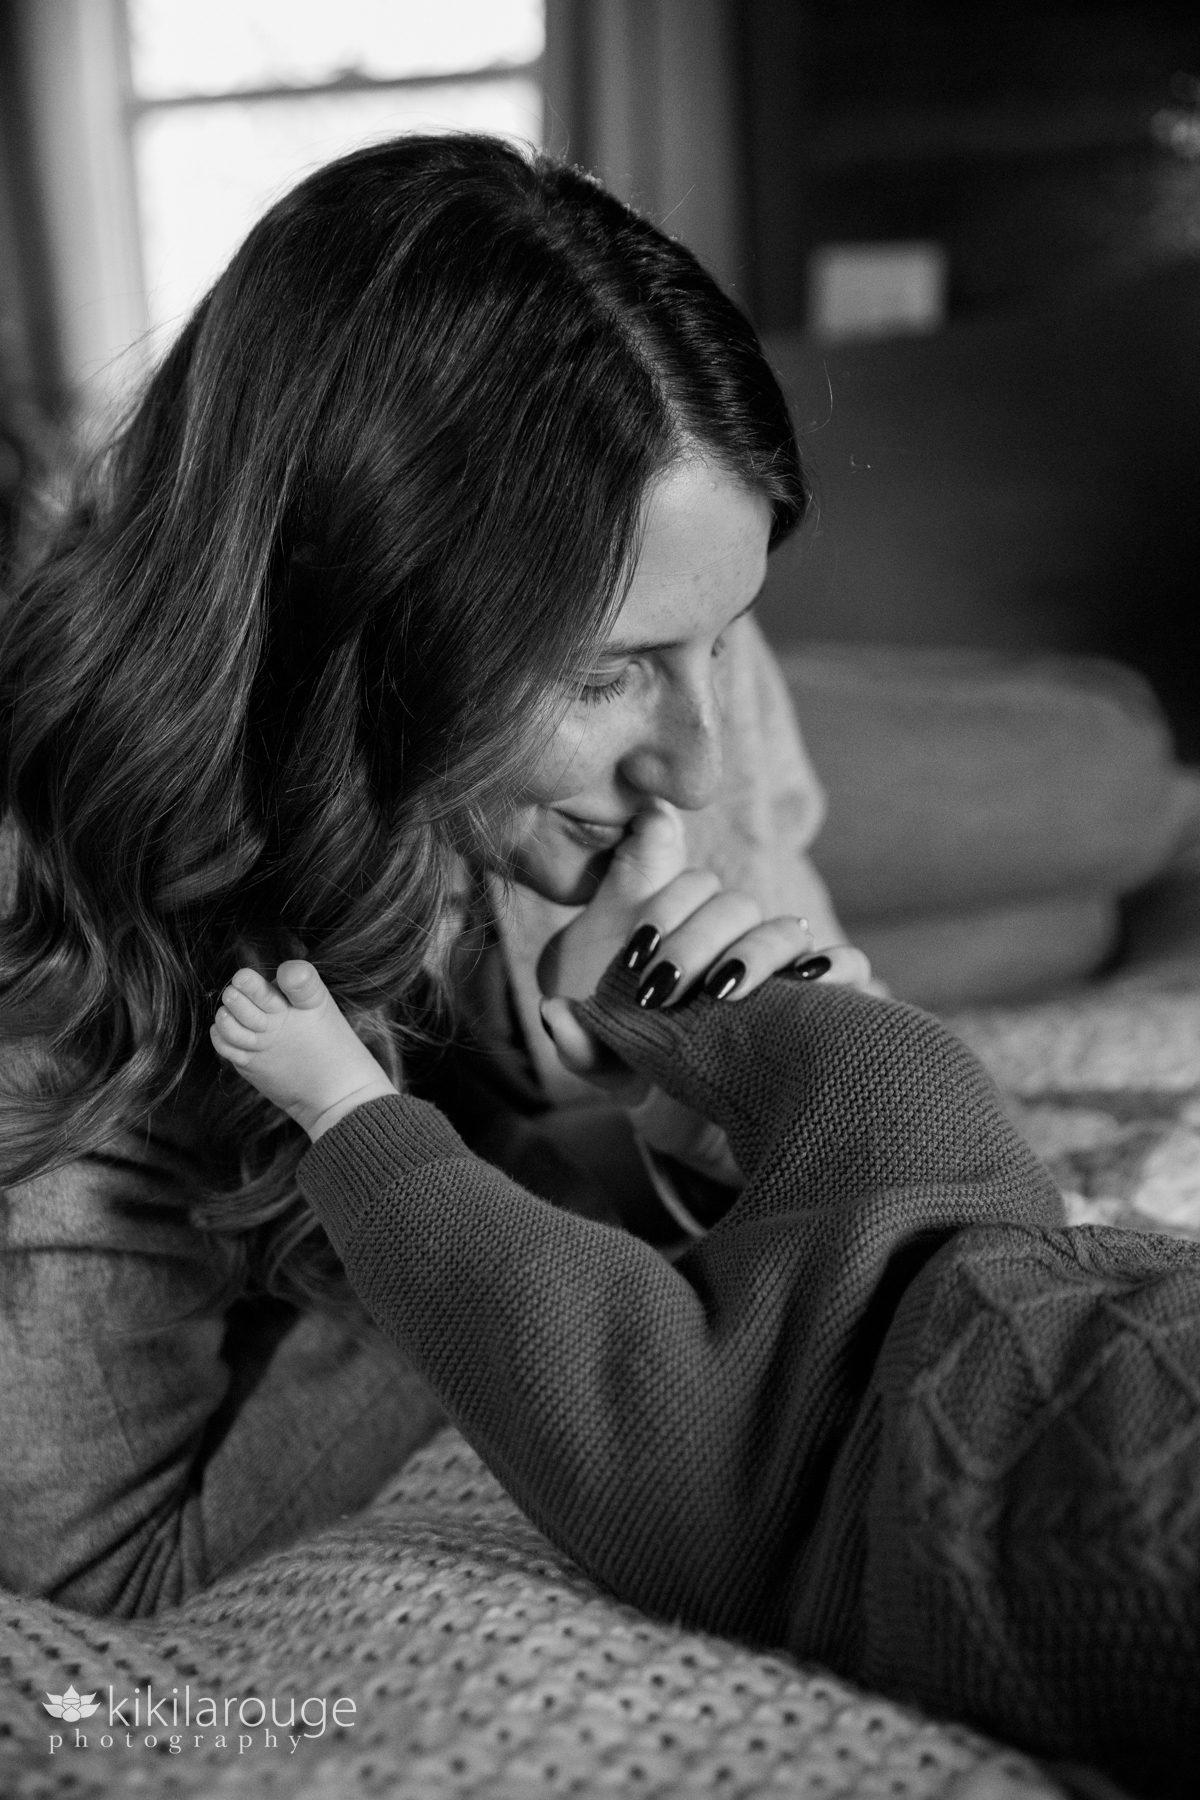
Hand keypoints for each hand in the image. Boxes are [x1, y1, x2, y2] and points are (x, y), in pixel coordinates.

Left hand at [537, 801, 871, 1087]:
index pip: (684, 883)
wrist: (700, 1121)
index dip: (663, 905)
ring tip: (725, 993)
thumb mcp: (607, 1062)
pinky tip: (807, 990)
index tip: (637, 950)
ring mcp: (782, 966)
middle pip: (732, 904)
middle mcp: (734, 936)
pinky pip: (850, 967)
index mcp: (681, 927)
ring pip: (786, 928)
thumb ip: (581, 1041)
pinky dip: (836, 970)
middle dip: (696, 940)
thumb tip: (555, 1013)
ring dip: (756, 953)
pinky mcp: (824, 1001)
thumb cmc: (645, 1071)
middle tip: (664, 990)